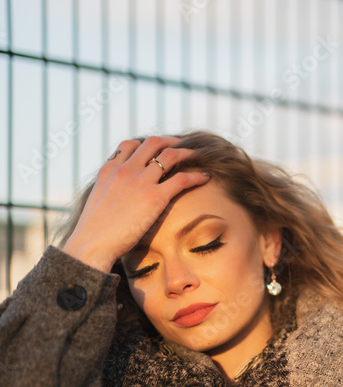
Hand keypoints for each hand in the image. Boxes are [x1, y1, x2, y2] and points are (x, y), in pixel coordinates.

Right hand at [62, 136, 210, 272]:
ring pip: (170, 155)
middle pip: (152, 143)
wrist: (91, 245)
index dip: (146, 145)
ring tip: (197, 157)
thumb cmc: (93, 234)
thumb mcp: (96, 205)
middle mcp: (125, 170)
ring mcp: (140, 181)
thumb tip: (116, 204)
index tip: (156, 150)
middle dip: (169, 141)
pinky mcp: (155, 197)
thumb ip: (109, 195)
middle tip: (181, 146)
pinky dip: (196, 176)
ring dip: (186, 153)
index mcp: (108, 170)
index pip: (129, 145)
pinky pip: (182, 178)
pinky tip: (205, 178)